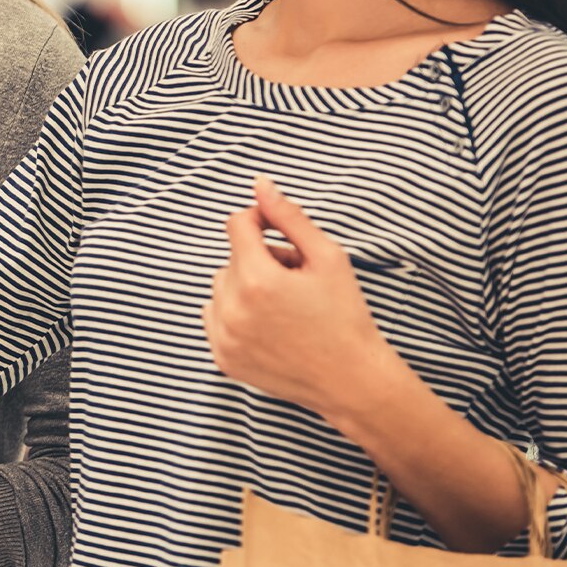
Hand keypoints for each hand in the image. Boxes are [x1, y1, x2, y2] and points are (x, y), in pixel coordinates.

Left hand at [202, 176, 398, 424]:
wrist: (352, 380)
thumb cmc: (346, 316)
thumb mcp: (328, 257)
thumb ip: (289, 217)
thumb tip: (260, 185)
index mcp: (257, 280)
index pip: (238, 225)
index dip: (261, 220)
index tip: (281, 233)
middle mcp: (233, 309)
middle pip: (232, 257)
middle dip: (261, 258)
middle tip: (296, 279)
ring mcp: (224, 337)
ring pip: (222, 286)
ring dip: (246, 285)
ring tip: (284, 303)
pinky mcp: (223, 358)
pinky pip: (214, 315)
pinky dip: (235, 312)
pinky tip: (269, 324)